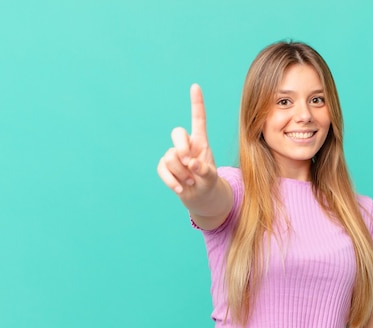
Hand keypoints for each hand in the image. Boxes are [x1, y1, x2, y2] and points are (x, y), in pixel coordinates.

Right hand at [157, 84, 217, 198]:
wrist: (199, 196)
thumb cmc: (208, 182)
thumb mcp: (211, 177)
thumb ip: (204, 170)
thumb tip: (191, 164)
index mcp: (201, 141)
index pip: (198, 119)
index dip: (196, 103)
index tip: (195, 86)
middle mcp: (186, 145)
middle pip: (177, 133)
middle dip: (181, 147)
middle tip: (188, 163)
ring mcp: (174, 155)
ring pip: (170, 156)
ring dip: (181, 172)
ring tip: (190, 182)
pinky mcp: (165, 167)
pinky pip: (162, 169)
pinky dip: (171, 181)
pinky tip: (180, 189)